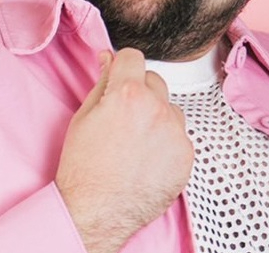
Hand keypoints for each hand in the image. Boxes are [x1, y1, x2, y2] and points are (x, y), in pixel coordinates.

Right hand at [55, 48, 193, 252]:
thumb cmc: (84, 169)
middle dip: (140, 91)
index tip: (120, 75)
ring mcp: (174, 133)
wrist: (96, 212)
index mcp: (128, 94)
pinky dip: (166, 143)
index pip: (133, 57)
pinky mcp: (185, 155)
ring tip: (135, 142)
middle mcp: (156, 109)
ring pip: (170, 108)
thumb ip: (103, 82)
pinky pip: (179, 136)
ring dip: (157, 117)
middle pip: (154, 80)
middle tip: (123, 116)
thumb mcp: (83, 117)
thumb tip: (110, 60)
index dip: (122, 66)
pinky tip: (147, 158)